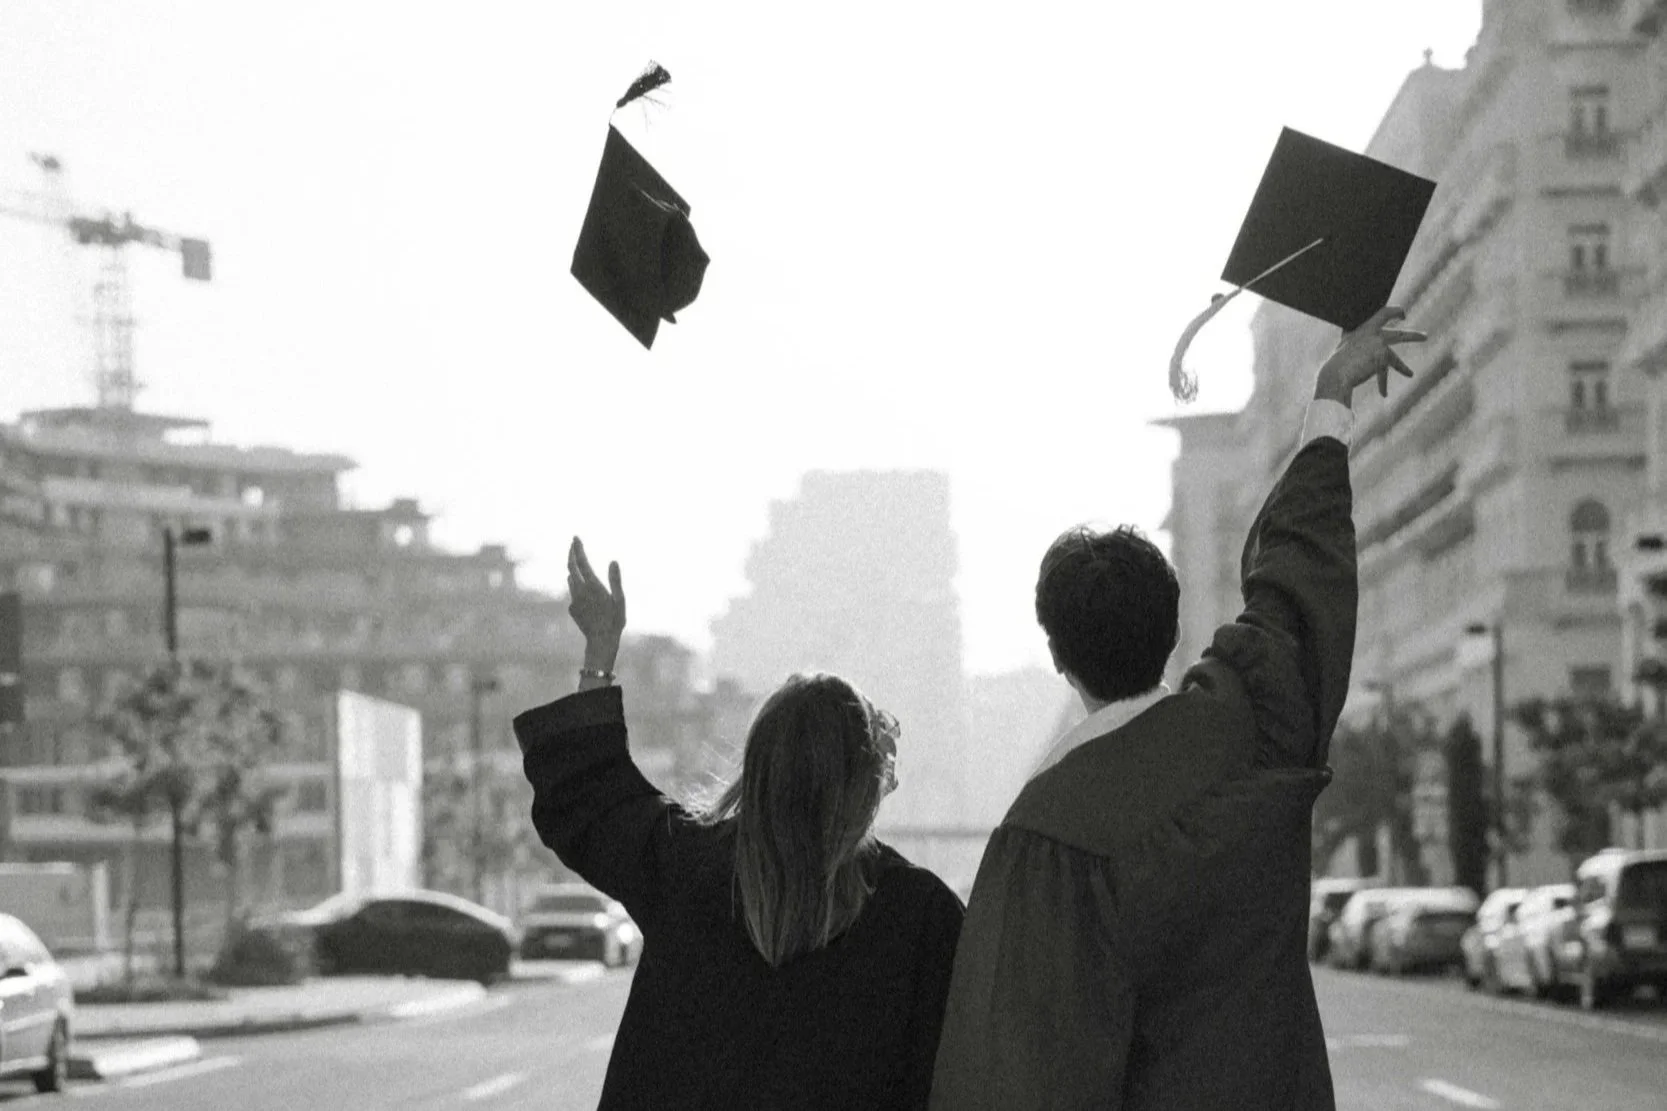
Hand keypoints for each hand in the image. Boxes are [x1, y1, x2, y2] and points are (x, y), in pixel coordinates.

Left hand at [566, 537, 625, 652]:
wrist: (601, 641)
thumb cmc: (615, 620)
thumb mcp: (620, 599)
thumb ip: (615, 579)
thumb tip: (613, 561)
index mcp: (592, 585)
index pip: (581, 561)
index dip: (577, 548)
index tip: (575, 537)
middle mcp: (579, 590)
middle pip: (571, 567)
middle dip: (571, 554)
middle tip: (573, 544)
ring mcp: (573, 600)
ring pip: (571, 580)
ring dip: (574, 571)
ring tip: (577, 565)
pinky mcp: (572, 608)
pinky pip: (573, 593)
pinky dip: (576, 587)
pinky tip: (583, 590)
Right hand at [1314, 306, 1425, 405]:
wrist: (1335, 374)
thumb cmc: (1335, 362)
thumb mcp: (1345, 345)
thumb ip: (1354, 340)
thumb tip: (1353, 338)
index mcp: (1364, 328)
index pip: (1384, 313)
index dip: (1396, 311)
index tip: (1403, 314)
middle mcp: (1374, 333)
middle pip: (1399, 335)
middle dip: (1412, 336)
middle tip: (1425, 337)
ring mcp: (1379, 346)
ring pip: (1395, 359)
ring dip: (1403, 368)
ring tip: (1410, 374)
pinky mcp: (1382, 359)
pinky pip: (1382, 376)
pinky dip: (1380, 385)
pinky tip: (1384, 394)